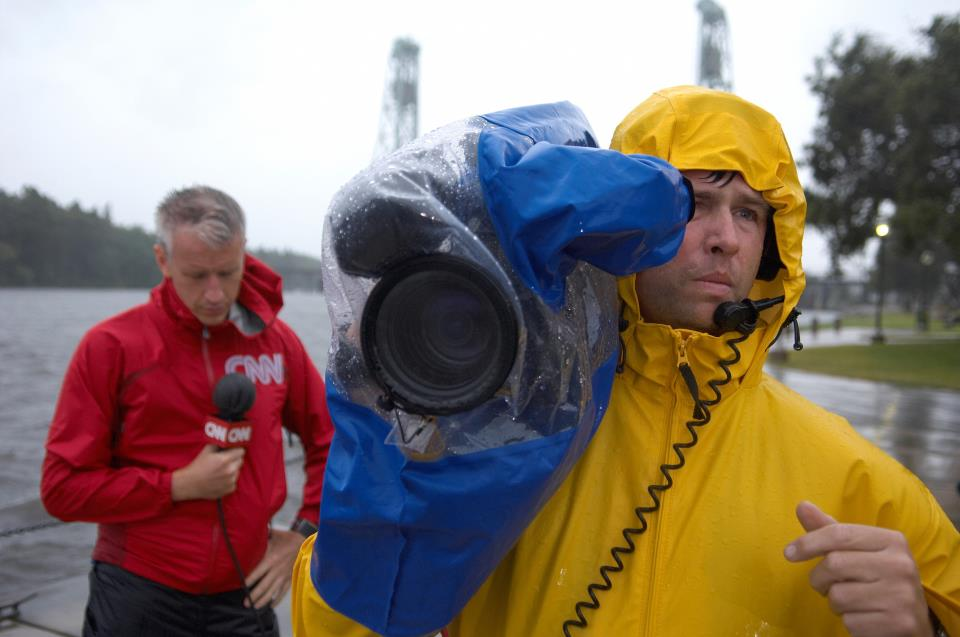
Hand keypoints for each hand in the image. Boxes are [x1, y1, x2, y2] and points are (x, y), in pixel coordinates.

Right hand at [171, 445, 244, 500]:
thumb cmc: (198, 466)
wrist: (190, 484)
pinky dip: (229, 480)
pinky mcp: (230, 489)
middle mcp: (230, 471)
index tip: (232, 451)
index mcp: (225, 460)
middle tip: (224, 461)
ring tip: (220, 471)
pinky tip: (219, 479)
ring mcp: (230, 481)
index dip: (236, 450)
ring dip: (232, 470)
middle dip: (234, 459)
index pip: (241, 451)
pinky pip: (234, 481)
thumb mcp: (207, 450)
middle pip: (240, 461)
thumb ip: (219, 443)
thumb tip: (228, 440)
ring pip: (237, 471)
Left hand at [244, 529, 306, 608]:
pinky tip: (271, 605)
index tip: (242, 586)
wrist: (307, 544)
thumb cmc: (289, 538)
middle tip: (246, 603)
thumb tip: (251, 533)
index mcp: (272, 559)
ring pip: (273, 591)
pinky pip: (283, 592)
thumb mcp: (275, 535)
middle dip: (254, 595)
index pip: (258, 572)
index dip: (249, 580)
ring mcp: (284, 576)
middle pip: (264, 585)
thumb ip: (263, 536)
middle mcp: (277, 570)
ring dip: (263, 600)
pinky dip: (277, 599)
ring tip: (255, 607)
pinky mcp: (291, 578)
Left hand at [784, 501, 933, 636]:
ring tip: (852, 600)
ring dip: (834, 602)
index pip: (839, 534)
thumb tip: (802, 505)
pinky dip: (849, 622)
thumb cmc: (877, 578)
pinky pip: (850, 622)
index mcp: (892, 540)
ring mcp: (902, 595)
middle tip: (826, 584)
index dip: (808, 543)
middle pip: (833, 564)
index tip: (788, 553)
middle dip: (819, 578)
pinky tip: (865, 617)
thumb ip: (830, 531)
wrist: (914, 620)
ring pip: (838, 596)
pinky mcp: (899, 623)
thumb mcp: (859, 551)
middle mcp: (901, 565)